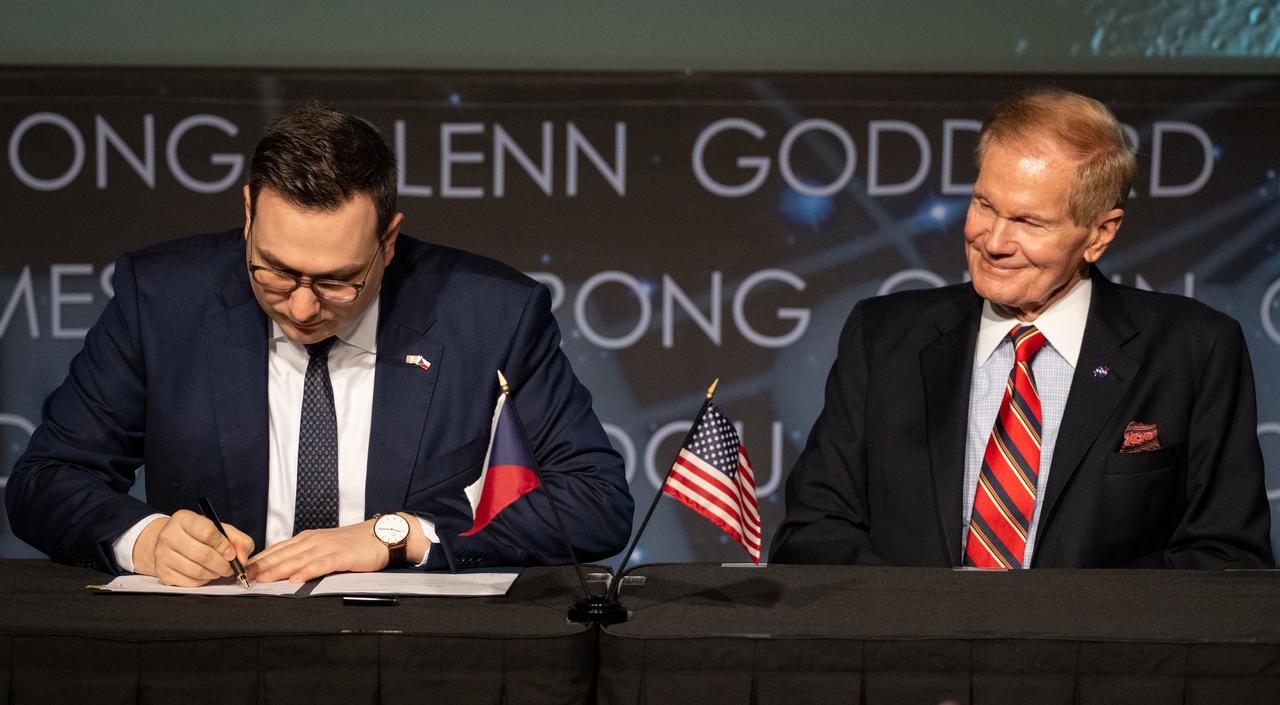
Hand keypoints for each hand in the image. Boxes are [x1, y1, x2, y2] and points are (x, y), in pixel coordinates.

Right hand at [132, 511, 254, 586]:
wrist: (171, 542)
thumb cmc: (199, 535)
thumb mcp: (220, 530)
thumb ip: (238, 540)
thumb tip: (242, 558)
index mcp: (183, 519)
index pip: (207, 532)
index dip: (224, 545)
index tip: (232, 554)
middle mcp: (168, 535)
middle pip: (202, 554)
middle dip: (222, 564)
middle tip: (230, 568)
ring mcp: (162, 555)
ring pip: (196, 571)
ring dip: (214, 574)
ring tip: (219, 570)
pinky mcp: (162, 572)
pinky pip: (189, 582)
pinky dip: (203, 581)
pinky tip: (206, 574)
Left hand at [246, 520, 388, 583]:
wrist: (382, 535)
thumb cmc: (354, 545)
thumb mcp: (325, 547)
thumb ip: (306, 556)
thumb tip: (283, 570)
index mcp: (307, 538)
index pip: (277, 549)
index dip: (258, 560)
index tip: (240, 570)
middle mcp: (314, 540)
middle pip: (282, 554)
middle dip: (261, 566)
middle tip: (242, 577)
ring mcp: (327, 546)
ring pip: (298, 559)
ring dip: (278, 569)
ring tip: (261, 580)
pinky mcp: (342, 555)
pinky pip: (321, 564)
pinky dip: (307, 572)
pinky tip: (295, 579)